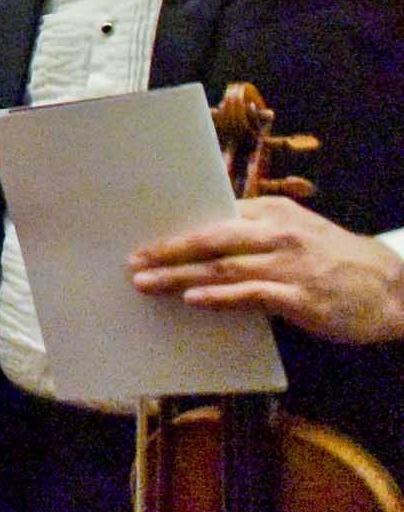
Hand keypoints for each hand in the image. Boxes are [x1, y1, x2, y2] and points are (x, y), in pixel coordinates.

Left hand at [130, 196, 403, 344]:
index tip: (143, 235)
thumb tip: (199, 244)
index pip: (213, 215)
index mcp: (271, 213)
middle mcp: (277, 233)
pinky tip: (192, 299)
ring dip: (179, 275)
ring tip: (147, 282)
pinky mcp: (301, 298)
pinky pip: (251, 294)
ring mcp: (289, 265)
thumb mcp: (295, 233)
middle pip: (210, 238)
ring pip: (222, 267)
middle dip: (167, 249)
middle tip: (134, 260)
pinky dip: (218, 296)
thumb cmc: (334, 261)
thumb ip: (253, 234)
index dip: (175, 227)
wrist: (394, 288)